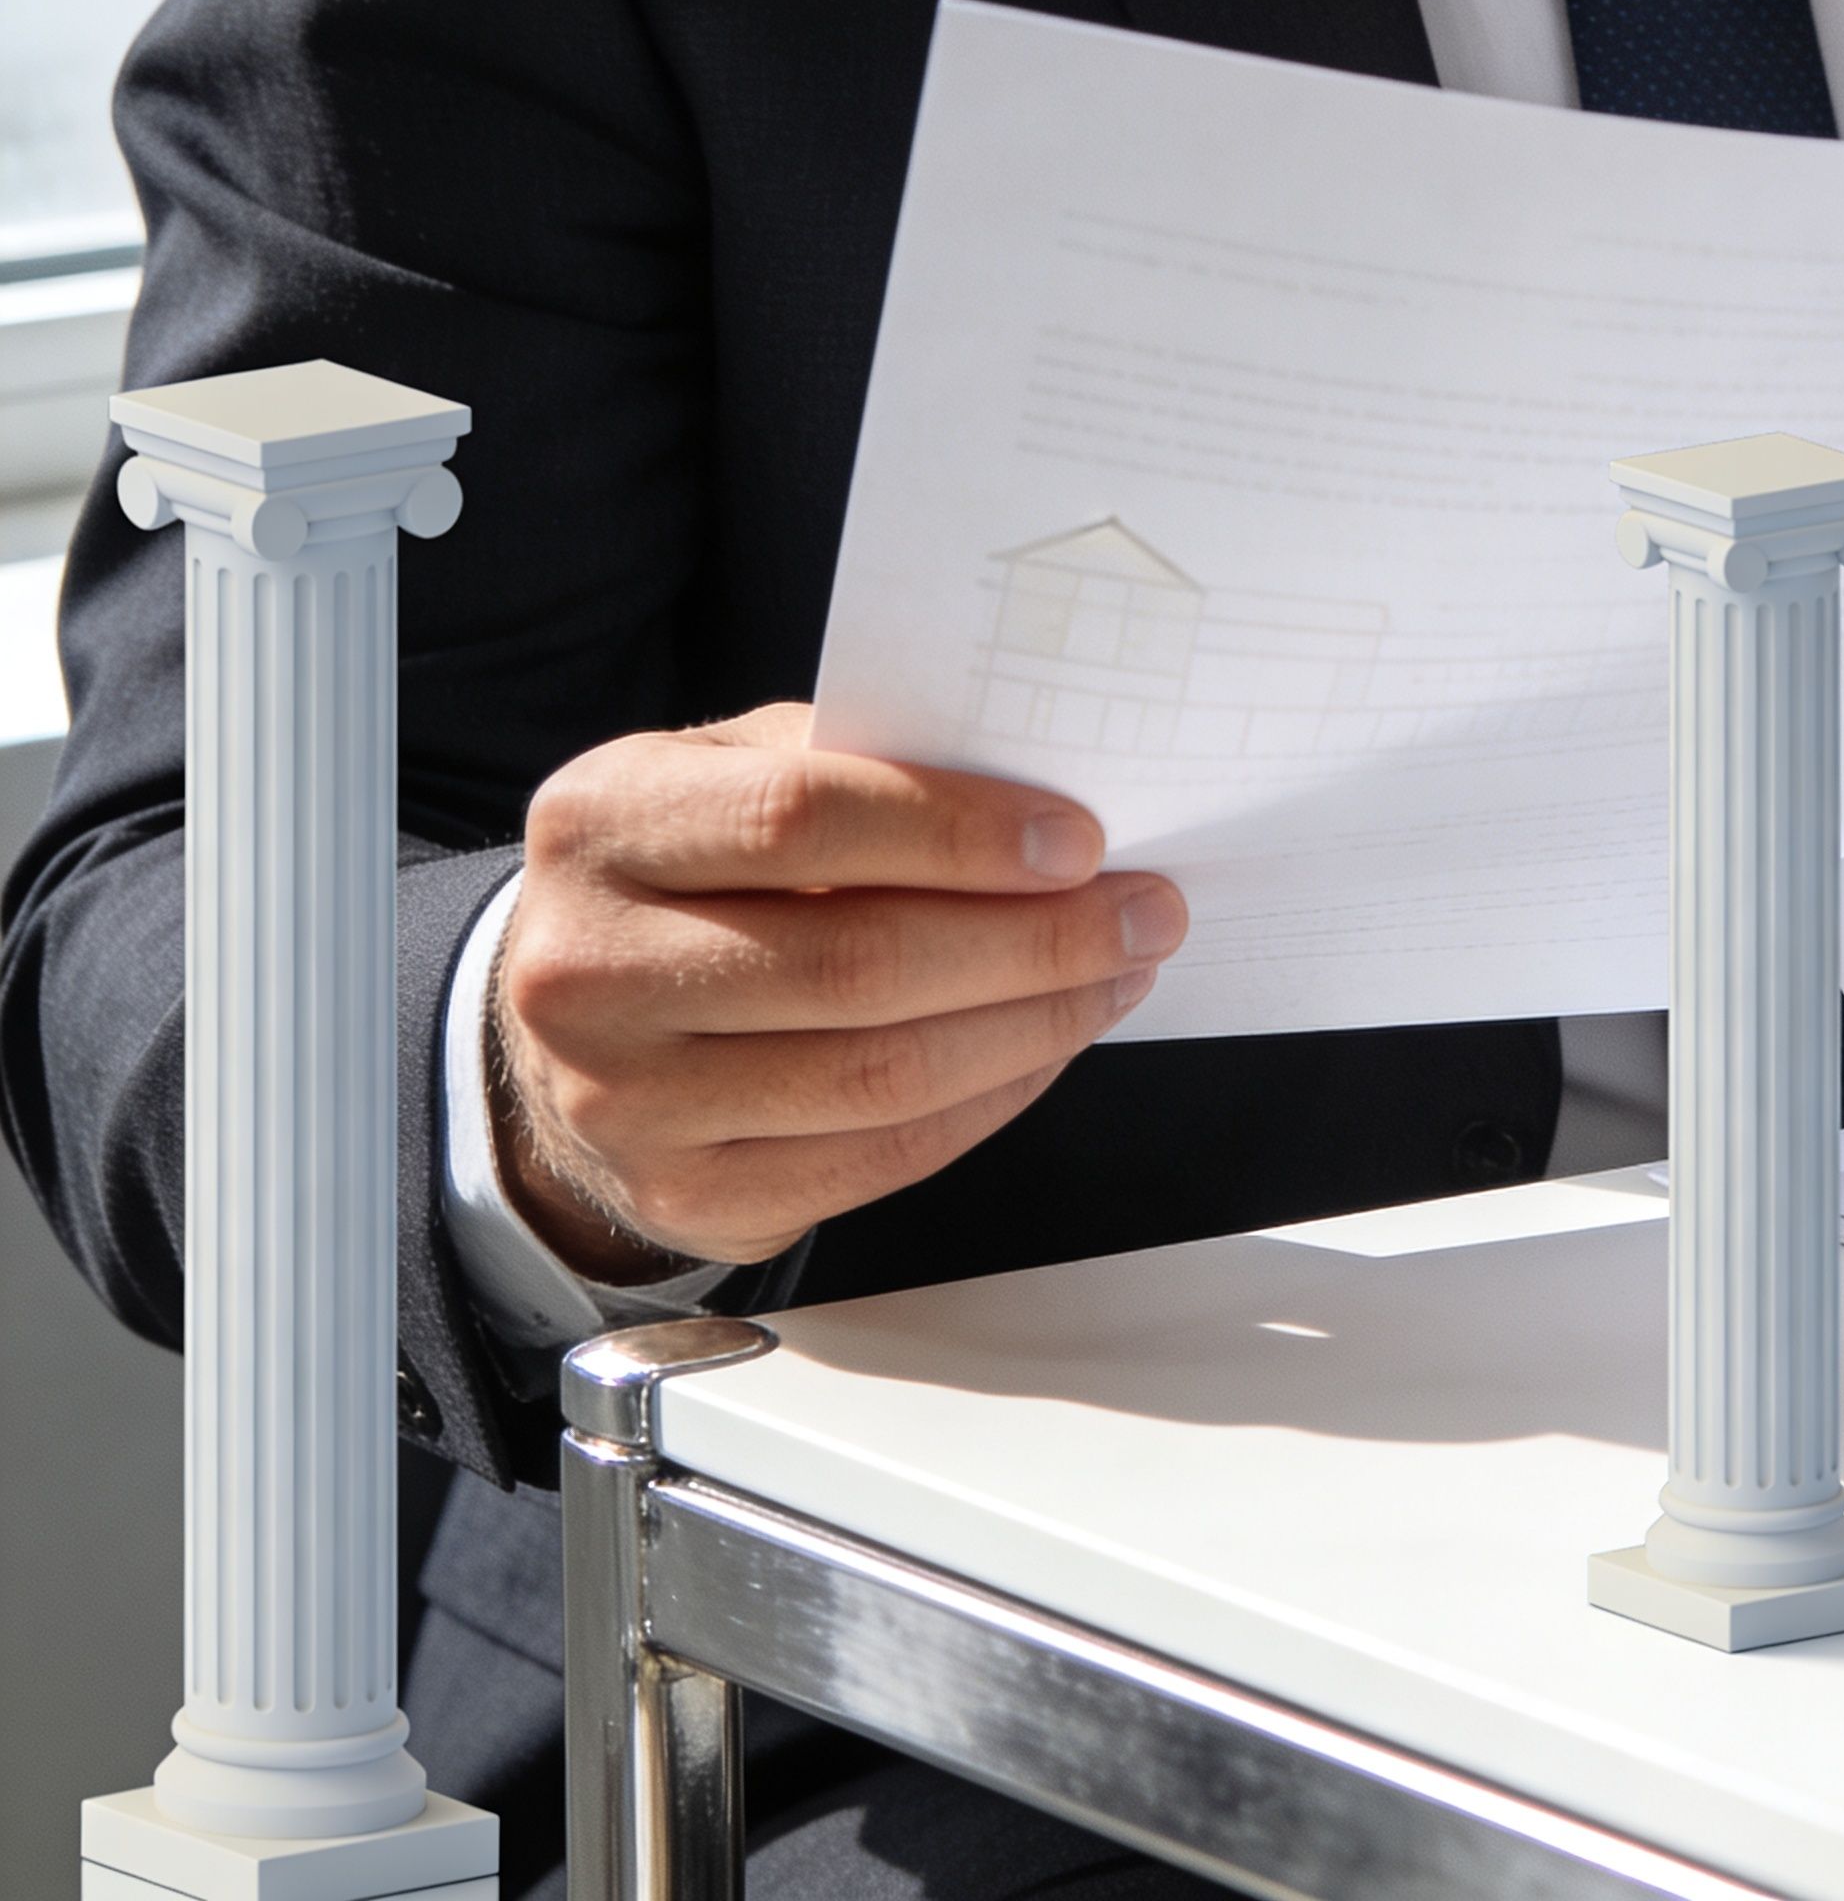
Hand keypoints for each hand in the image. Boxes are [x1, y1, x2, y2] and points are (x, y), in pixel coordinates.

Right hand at [488, 702, 1185, 1273]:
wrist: (580, 1020)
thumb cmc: (694, 874)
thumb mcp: (733, 777)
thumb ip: (857, 767)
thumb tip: (1044, 802)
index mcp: (601, 826)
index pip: (800, 819)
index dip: (957, 834)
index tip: (1079, 841)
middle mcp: (588, 969)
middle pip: (856, 963)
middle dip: (1033, 940)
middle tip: (1144, 913)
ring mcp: (626, 1099)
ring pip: (881, 1074)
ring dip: (1036, 1025)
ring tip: (1118, 975)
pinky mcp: (687, 1194)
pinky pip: (881, 1156)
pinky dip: (993, 1098)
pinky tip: (1048, 1045)